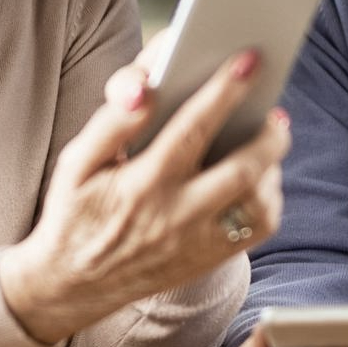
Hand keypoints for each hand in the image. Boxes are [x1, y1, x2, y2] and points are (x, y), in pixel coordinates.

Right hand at [0, 41, 289, 343]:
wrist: (73, 286)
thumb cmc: (75, 211)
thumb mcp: (74, 164)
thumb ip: (109, 124)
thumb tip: (146, 90)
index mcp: (141, 184)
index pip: (192, 129)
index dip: (224, 91)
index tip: (249, 60)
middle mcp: (175, 217)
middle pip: (241, 171)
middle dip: (268, 134)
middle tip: (275, 109)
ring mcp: (196, 243)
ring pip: (257, 205)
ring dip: (272, 167)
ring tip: (269, 138)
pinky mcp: (208, 260)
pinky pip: (256, 230)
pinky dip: (268, 198)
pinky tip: (260, 176)